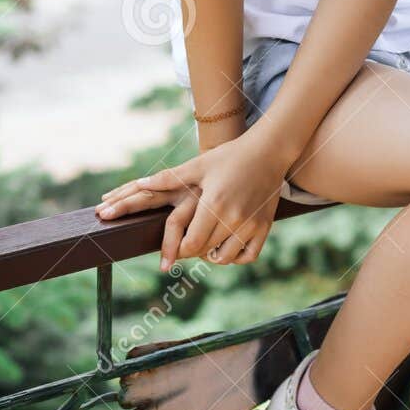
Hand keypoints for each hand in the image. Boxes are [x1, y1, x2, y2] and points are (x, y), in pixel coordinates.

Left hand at [94, 133, 286, 268]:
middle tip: (184, 245)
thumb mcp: (199, 165)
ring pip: (224, 258)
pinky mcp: (264, 227)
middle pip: (204, 252)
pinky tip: (225, 245)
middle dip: (190, 251)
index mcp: (213, 204)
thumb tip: (141, 183)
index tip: (172, 249)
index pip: (191, 243)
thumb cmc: (230, 156)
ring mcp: (251, 225)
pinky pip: (247, 256)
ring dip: (210, 256)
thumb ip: (169, 178)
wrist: (268, 151)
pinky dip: (235, 257)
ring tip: (204, 244)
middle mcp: (233, 218)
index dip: (178, 250)